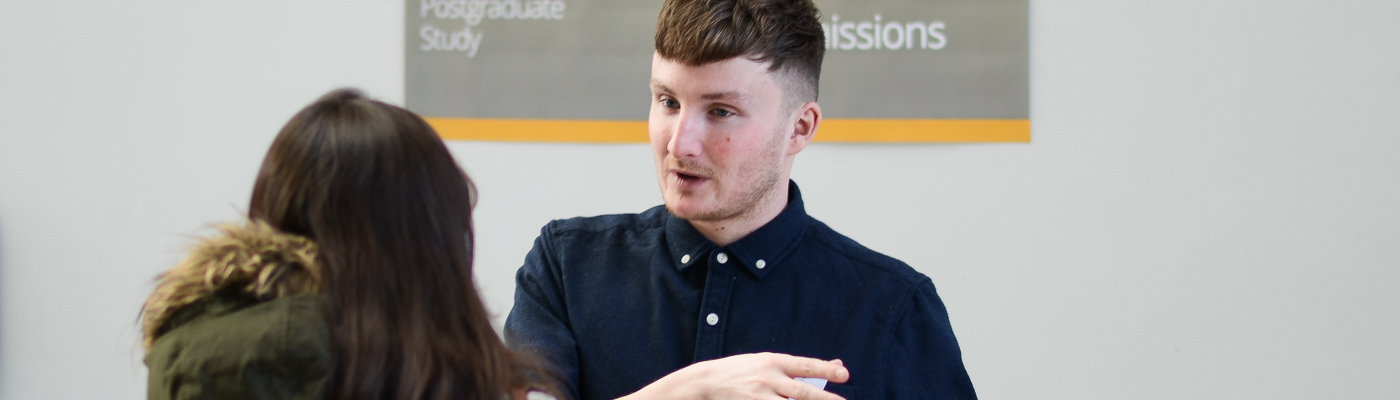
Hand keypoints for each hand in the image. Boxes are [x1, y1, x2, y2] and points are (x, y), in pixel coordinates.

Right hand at [620, 352, 849, 399]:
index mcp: (772, 362)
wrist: (704, 382)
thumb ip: (798, 366)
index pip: (805, 366)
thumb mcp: (767, 362)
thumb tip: (835, 365)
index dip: (826, 369)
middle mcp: (767, 379)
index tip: (845, 374)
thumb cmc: (741, 371)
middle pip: (803, 392)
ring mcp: (759, 397)